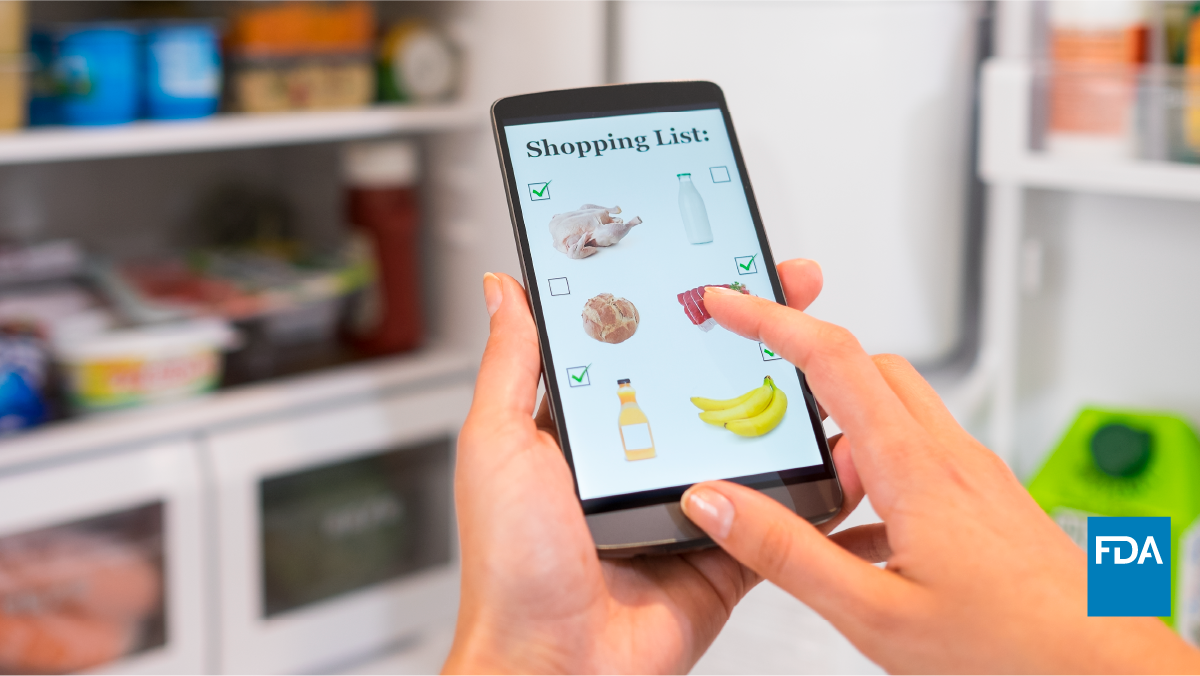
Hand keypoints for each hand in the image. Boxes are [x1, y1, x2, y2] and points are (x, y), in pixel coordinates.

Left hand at [444, 261, 860, 672]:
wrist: (553, 667)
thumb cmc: (510, 566)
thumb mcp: (498, 444)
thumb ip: (513, 365)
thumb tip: (503, 291)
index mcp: (590, 428)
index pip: (646, 345)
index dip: (684, 303)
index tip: (720, 264)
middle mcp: (641, 459)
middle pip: (711, 383)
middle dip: (757, 338)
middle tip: (794, 293)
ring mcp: (689, 504)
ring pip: (754, 440)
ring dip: (794, 403)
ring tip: (832, 358)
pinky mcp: (727, 550)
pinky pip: (779, 513)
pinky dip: (815, 488)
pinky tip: (844, 450)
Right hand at [681, 283, 1199, 672]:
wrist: (1103, 670)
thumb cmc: (1010, 647)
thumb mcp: (872, 612)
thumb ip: (786, 553)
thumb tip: (717, 503)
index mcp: (915, 470)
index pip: (832, 360)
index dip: (772, 320)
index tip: (730, 303)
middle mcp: (949, 458)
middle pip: (869, 366)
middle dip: (805, 355)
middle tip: (757, 370)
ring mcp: (974, 476)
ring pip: (897, 410)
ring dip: (843, 419)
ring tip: (806, 474)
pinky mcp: (987, 500)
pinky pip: (920, 456)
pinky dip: (876, 466)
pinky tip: (859, 530)